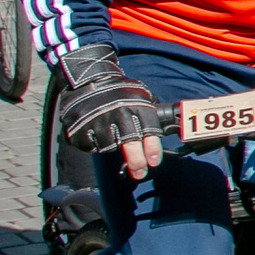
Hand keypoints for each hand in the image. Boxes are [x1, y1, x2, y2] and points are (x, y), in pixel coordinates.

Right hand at [56, 44, 162, 179]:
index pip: (149, 132)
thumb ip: (150, 113)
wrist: (87, 82)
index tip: (153, 162)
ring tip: (112, 138)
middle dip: (137, 161)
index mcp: (137, 107)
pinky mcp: (79, 128)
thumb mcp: (140, 96)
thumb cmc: (119, 93)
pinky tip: (95, 134)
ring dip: (112, 148)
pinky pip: (90, 145)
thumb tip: (176, 127)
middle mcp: (119, 114)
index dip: (152, 149)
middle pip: (130, 144)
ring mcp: (98, 121)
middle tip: (140, 173)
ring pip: (110, 147)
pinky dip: (94, 144)